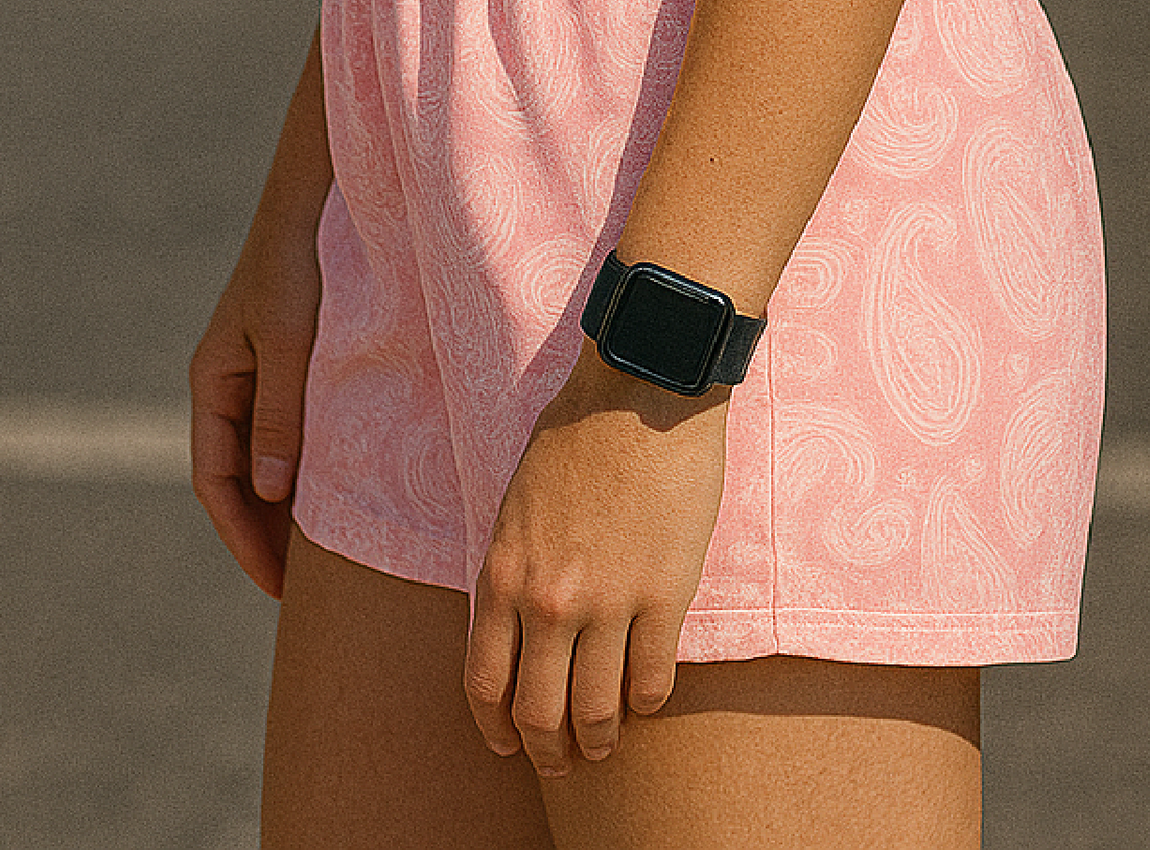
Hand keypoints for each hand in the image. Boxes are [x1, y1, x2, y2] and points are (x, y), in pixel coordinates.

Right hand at [188, 192, 324, 598]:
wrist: (315, 199)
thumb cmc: (300, 264)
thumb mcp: (291, 341)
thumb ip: (280, 413)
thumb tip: (266, 493)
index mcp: (213, 382)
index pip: (216, 482)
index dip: (242, 539)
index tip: (277, 588)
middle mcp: (230, 384)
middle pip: (238, 480)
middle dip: (263, 536)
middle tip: (303, 592)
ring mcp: (259, 374)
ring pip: (266, 459)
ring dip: (286, 507)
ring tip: (324, 558)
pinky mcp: (292, 363)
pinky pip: (291, 432)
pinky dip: (306, 469)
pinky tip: (339, 493)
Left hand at [465, 341, 729, 774]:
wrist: (643, 387)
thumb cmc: (578, 430)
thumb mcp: (517, 501)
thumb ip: (514, 566)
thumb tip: (517, 621)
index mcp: (503, 573)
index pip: (484, 684)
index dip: (496, 729)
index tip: (509, 744)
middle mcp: (548, 600)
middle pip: (539, 712)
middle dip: (549, 751)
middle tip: (563, 762)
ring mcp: (608, 601)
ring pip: (596, 710)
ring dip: (600, 740)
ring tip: (606, 744)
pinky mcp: (665, 593)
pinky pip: (652, 678)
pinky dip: (647, 701)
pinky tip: (648, 699)